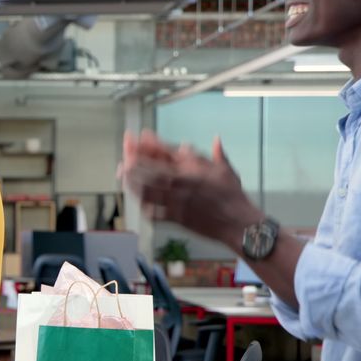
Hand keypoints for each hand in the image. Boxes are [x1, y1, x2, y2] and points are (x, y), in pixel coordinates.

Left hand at [120, 129, 261, 247]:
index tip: (140, 136)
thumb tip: (216, 139)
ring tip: (123, 173)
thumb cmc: (233, 197)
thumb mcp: (225, 170)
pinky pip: (153, 211)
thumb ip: (217, 154)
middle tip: (125, 156)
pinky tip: (135, 197)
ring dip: (133, 181)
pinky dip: (142, 203)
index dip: (150, 145)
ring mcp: (175, 203)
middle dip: (135, 161)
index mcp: (192, 171)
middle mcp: (181, 186)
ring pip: (148, 190)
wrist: (237, 223)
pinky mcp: (175, 219)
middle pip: (151, 170)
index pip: (166, 154)